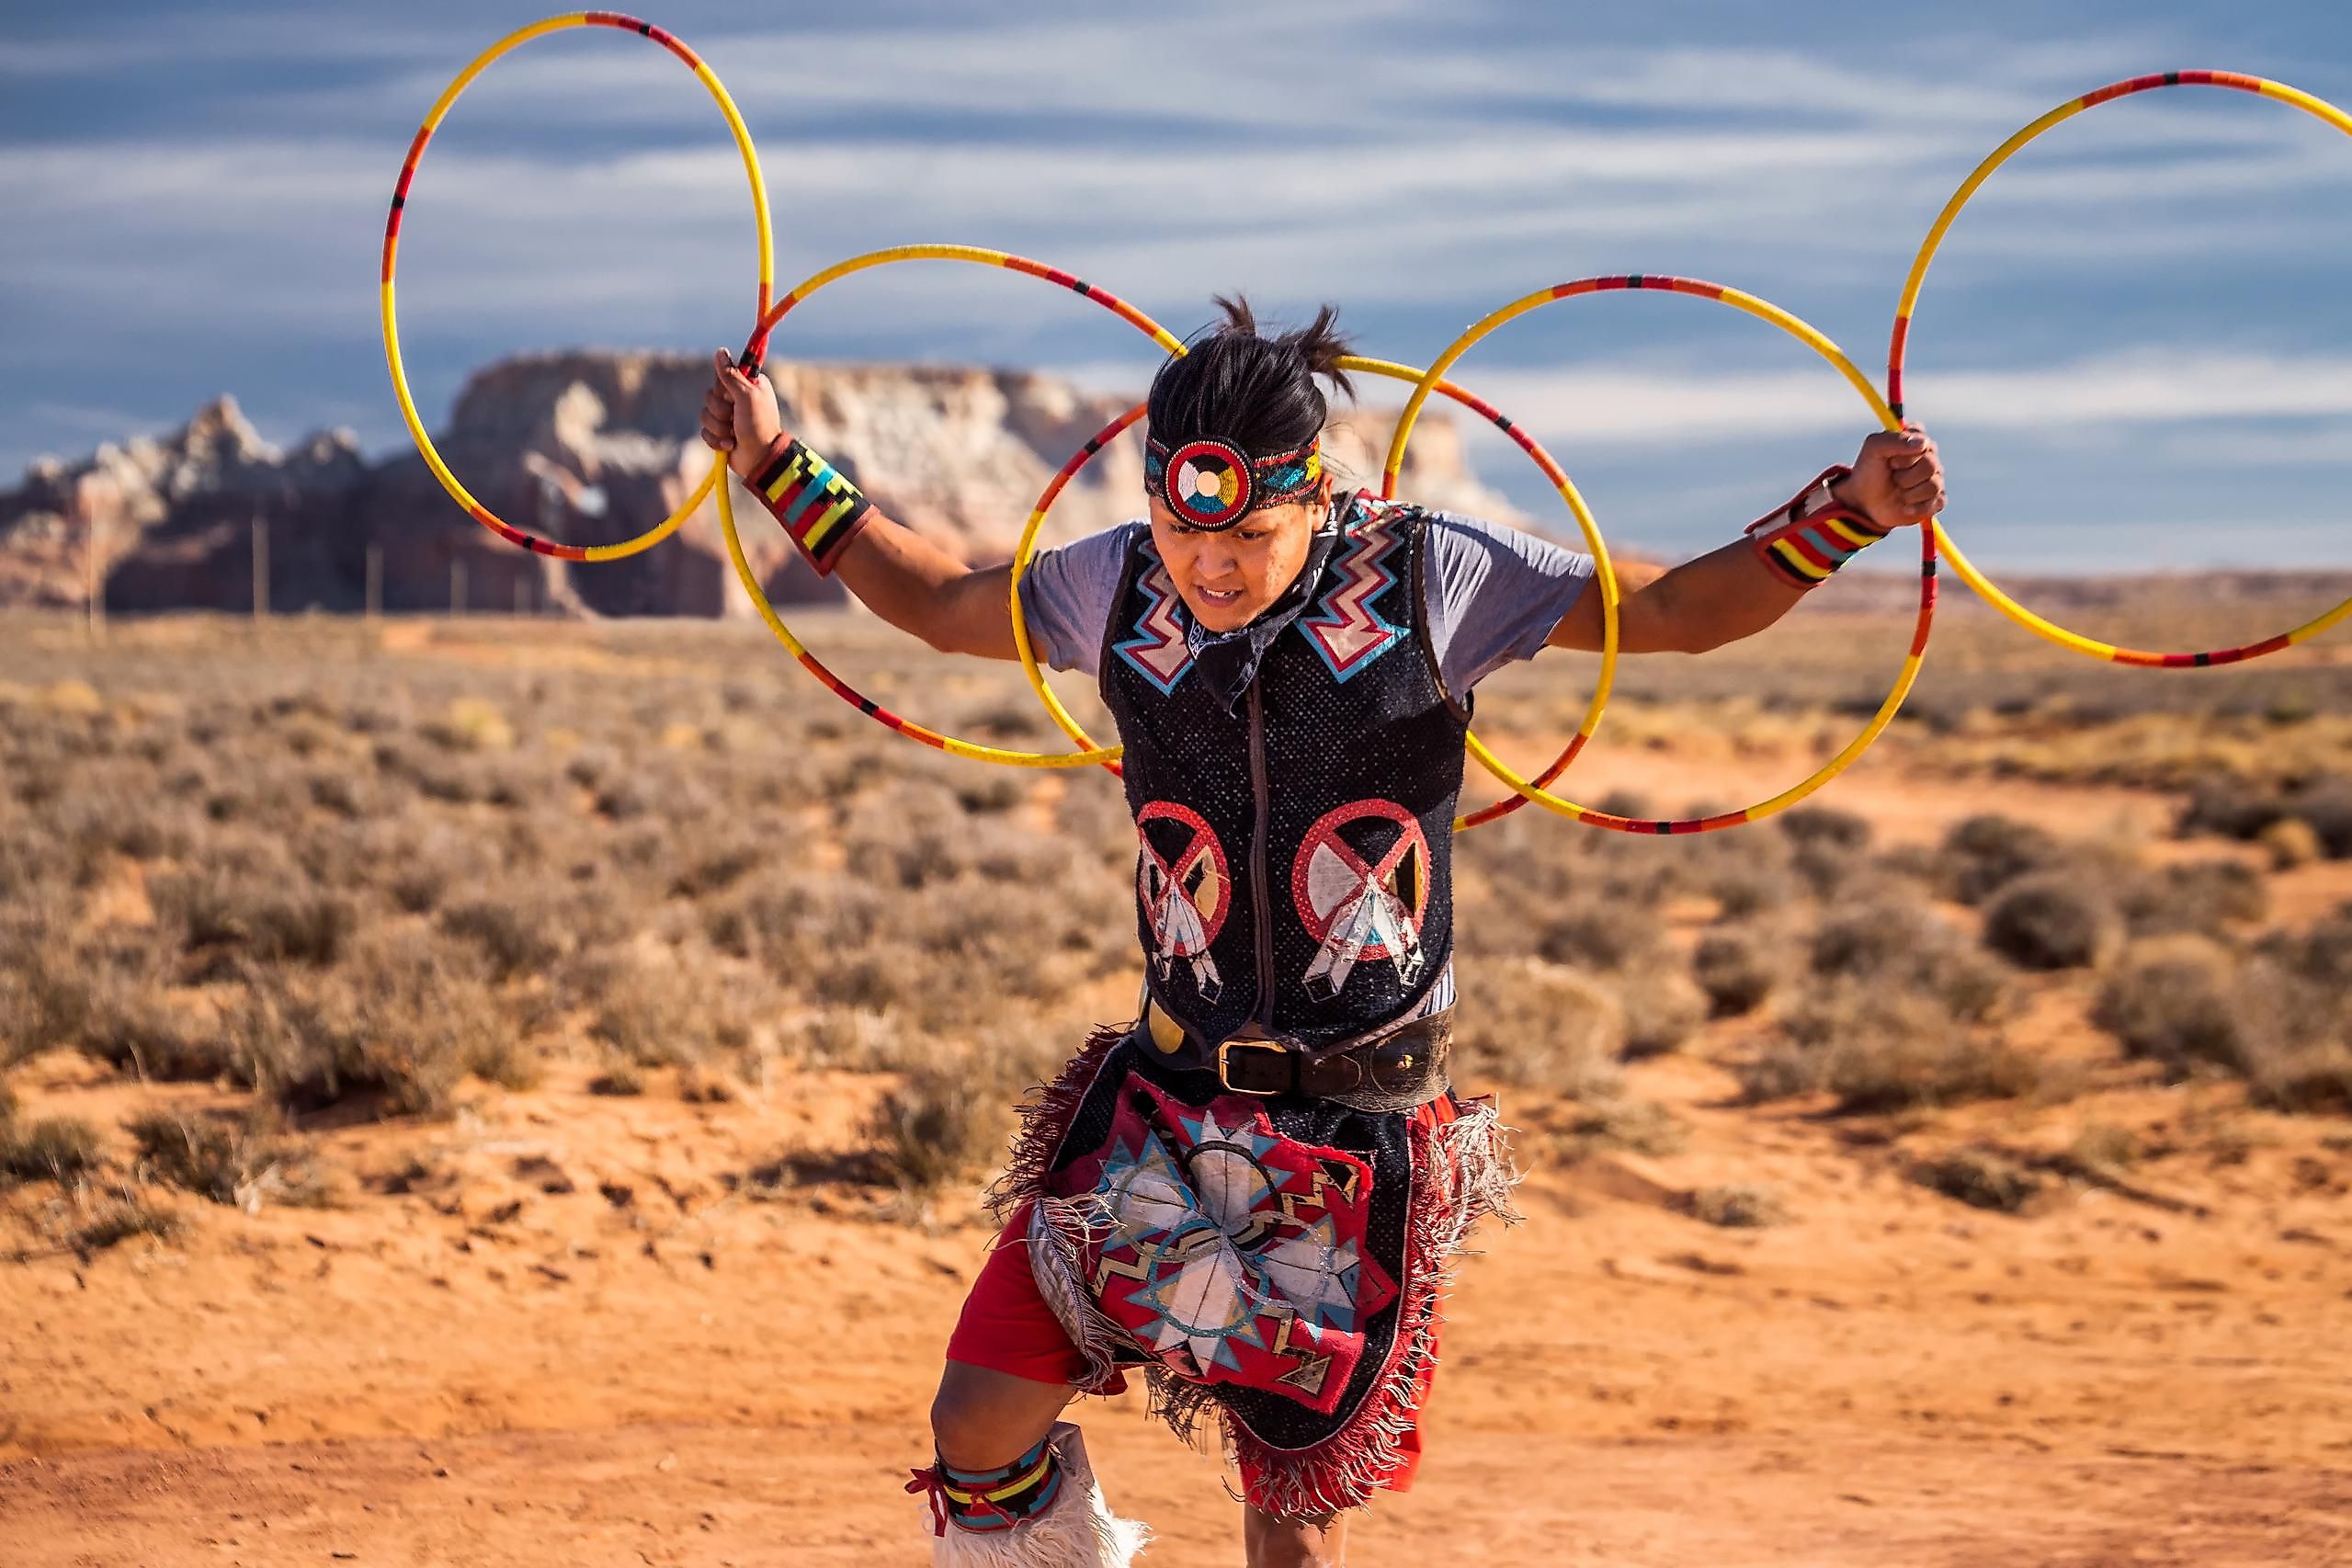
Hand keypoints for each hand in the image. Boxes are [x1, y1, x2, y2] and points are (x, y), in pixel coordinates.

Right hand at [700, 348, 784, 479]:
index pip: (722, 374)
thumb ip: (731, 374)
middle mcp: (737, 398)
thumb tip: (720, 351)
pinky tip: (731, 444)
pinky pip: (704, 431)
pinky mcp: (720, 433)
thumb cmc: (759, 426)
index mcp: (747, 385)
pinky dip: (716, 440)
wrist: (760, 459)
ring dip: (719, 427)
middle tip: (735, 418)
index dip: (723, 387)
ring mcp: (728, 417)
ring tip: (735, 434)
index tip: (732, 395)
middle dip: (721, 410)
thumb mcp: (746, 396)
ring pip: (705, 414)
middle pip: (710, 395)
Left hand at [1833, 423, 1944, 531]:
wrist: (1864, 503)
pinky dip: (1917, 507)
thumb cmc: (1869, 472)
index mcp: (1917, 439)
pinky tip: (1905, 507)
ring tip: (1897, 492)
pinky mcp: (1936, 500)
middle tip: (1892, 478)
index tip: (1891, 460)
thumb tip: (1922, 444)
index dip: (1905, 454)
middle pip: (1931, 464)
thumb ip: (1894, 440)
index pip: (1923, 441)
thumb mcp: (1873, 449)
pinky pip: (1937, 502)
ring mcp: (1935, 478)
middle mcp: (1930, 457)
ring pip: (1934, 485)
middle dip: (1905, 476)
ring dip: (1909, 493)